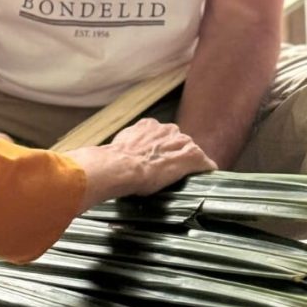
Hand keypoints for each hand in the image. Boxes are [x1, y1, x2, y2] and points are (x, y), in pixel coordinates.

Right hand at [65, 118, 215, 211]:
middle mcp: (166, 129)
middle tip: (169, 172)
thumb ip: (118, 152)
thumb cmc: (112, 162)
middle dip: (176, 154)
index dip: (160, 149)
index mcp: (147, 126)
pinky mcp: (191, 156)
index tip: (156, 160)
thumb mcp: (114, 151)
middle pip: (178, 141)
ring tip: (188, 178)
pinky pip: (205, 164)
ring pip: (191, 152)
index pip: (160, 135)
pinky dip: (206, 172)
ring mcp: (180, 142)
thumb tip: (99, 163)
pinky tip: (207, 180)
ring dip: (190, 163)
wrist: (120, 167)